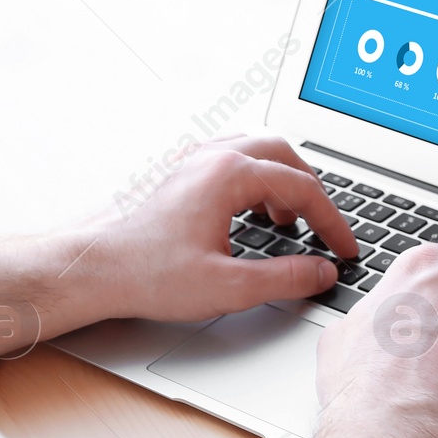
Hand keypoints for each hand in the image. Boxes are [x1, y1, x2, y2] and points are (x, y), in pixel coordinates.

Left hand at [0, 135, 357, 370]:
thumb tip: (321, 274)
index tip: (344, 250)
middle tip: (324, 228)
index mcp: (229, 174)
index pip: (303, 188)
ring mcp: (192, 160)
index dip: (332, 222)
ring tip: (289, 222)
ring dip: (282, 181)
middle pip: (284, 153)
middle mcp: (211, 156)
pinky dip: (255, 180)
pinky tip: (250, 214)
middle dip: (312, 190)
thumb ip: (284, 279)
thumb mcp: (227, 286)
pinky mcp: (178, 173)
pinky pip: (231, 159)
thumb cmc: (146, 273)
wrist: (92, 267)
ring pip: (256, 150)